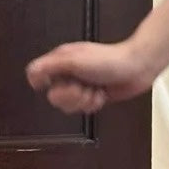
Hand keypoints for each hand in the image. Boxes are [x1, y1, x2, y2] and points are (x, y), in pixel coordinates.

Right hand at [26, 39, 156, 114]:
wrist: (137, 68)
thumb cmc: (110, 60)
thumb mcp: (75, 60)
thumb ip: (49, 66)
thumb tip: (31, 74)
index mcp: (61, 60)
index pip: (38, 75)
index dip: (45, 84)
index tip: (58, 83)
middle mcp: (69, 72)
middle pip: (54, 97)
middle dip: (71, 96)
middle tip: (83, 87)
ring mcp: (81, 85)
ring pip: (69, 105)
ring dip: (84, 101)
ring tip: (94, 90)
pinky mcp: (93, 96)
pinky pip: (84, 109)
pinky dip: (94, 104)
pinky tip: (102, 94)